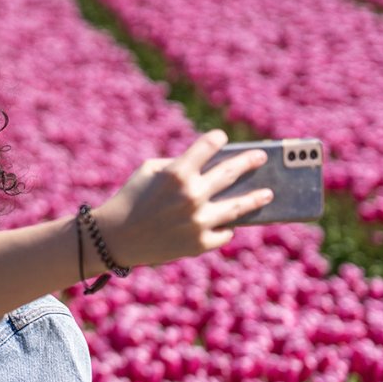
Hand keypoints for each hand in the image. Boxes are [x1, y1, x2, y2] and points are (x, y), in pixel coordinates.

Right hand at [91, 130, 271, 267]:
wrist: (114, 238)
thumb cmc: (131, 198)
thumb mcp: (149, 171)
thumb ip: (179, 165)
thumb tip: (213, 166)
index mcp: (177, 172)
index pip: (208, 146)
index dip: (217, 139)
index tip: (222, 138)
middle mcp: (192, 195)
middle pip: (230, 172)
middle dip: (248, 162)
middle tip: (260, 157)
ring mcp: (199, 221)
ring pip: (238, 206)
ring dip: (256, 198)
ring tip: (268, 193)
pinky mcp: (200, 243)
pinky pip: (224, 232)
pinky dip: (226, 227)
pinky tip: (230, 223)